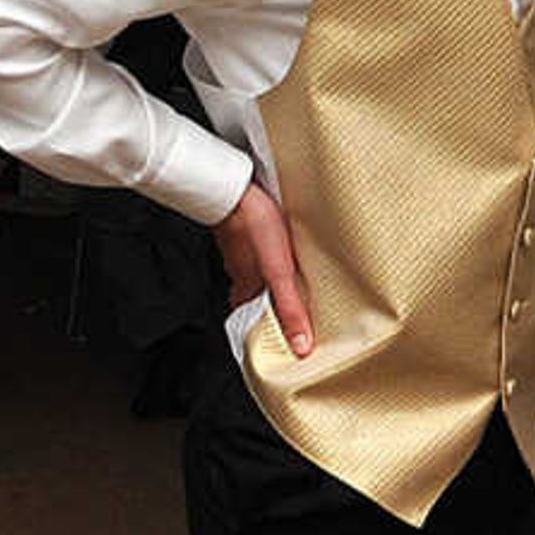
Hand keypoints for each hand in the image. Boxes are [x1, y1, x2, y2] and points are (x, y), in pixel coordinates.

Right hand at [214, 185, 312, 357]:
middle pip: (253, 293)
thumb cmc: (254, 227)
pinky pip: (253, 247)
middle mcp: (239, 270)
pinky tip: (277, 244)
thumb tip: (300, 346)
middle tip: (288, 303)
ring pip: (253, 269)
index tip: (276, 332)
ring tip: (289, 274)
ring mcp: (237, 248)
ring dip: (269, 274)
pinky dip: (264, 251)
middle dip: (268, 299)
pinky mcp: (242, 226)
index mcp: (246, 285)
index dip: (264, 323)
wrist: (234, 188)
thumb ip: (289, 307)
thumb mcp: (278, 273)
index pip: (250, 314)